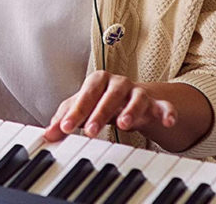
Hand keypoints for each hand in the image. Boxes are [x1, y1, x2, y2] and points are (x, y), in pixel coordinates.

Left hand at [44, 71, 176, 142]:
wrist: (129, 99)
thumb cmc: (100, 102)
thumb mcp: (82, 108)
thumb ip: (64, 119)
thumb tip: (47, 134)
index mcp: (99, 81)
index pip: (86, 92)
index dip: (76, 110)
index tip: (65, 128)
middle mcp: (119, 84)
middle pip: (110, 94)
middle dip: (100, 112)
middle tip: (90, 130)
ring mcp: (139, 93)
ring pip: (136, 98)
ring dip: (130, 111)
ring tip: (123, 125)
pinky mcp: (156, 104)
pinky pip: (164, 107)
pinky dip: (167, 112)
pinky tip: (168, 122)